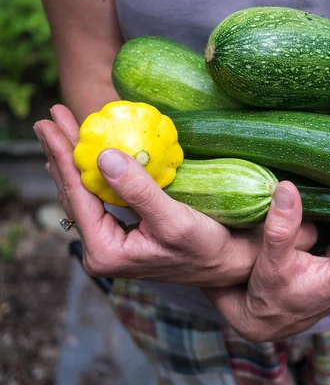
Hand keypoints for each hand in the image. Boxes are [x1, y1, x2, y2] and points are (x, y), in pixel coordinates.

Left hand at [33, 105, 317, 286]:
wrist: (226, 264)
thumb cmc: (206, 247)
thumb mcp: (174, 220)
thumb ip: (139, 191)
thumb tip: (104, 156)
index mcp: (105, 252)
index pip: (78, 197)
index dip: (63, 157)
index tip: (49, 124)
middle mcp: (100, 251)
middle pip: (74, 194)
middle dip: (61, 155)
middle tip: (47, 120)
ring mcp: (109, 243)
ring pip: (83, 196)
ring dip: (73, 162)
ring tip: (59, 130)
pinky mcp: (121, 235)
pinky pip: (98, 200)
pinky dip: (90, 174)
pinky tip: (83, 159)